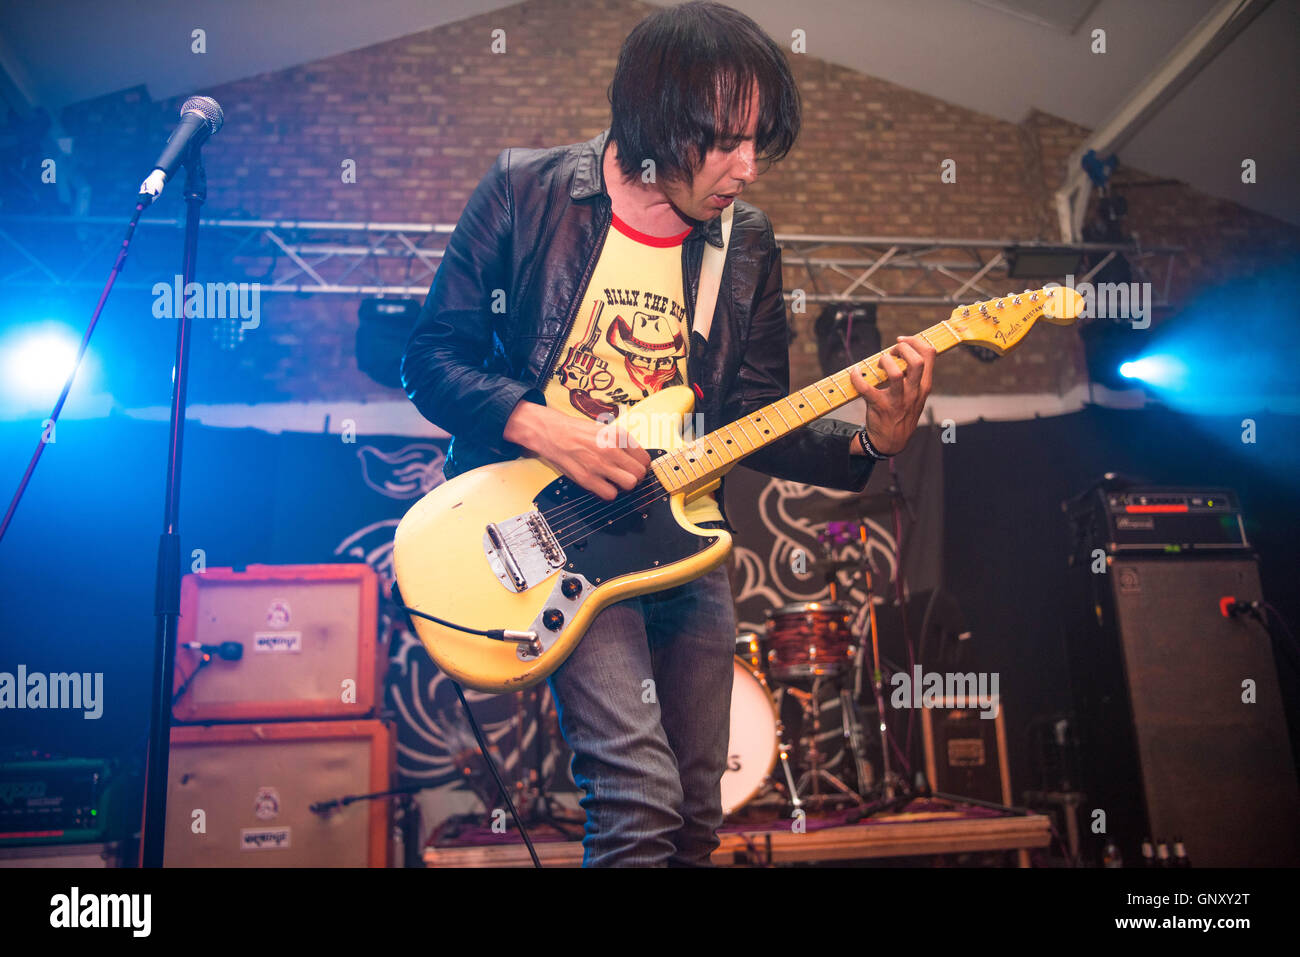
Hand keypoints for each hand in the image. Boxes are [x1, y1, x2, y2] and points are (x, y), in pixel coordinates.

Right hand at [505, 402, 649, 500]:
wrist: (552, 433)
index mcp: (617, 435)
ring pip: (629, 484)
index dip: (641, 465)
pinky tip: (602, 484)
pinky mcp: (587, 478)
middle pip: (639, 473)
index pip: (644, 458)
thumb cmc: (577, 432)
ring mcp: (599, 465)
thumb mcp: (604, 430)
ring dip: (624, 485)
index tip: (635, 467)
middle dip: (635, 477)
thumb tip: (637, 459)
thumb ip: (621, 443)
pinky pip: (610, 494)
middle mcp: (611, 449)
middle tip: (625, 475)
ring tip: (615, 480)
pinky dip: (608, 492)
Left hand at [848, 334, 935, 454]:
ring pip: (895, 373)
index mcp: (924, 386)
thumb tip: (904, 351)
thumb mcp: (917, 396)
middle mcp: (914, 392)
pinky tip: (855, 372)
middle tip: (891, 352)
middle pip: (917, 361)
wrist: (891, 442)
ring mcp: (898, 401)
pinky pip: (866, 387)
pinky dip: (857, 377)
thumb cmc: (902, 413)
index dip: (916, 341)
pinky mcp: (880, 406)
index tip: (902, 340)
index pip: (930, 355)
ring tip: (878, 364)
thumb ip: (915, 376)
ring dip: (884, 362)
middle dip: (902, 349)